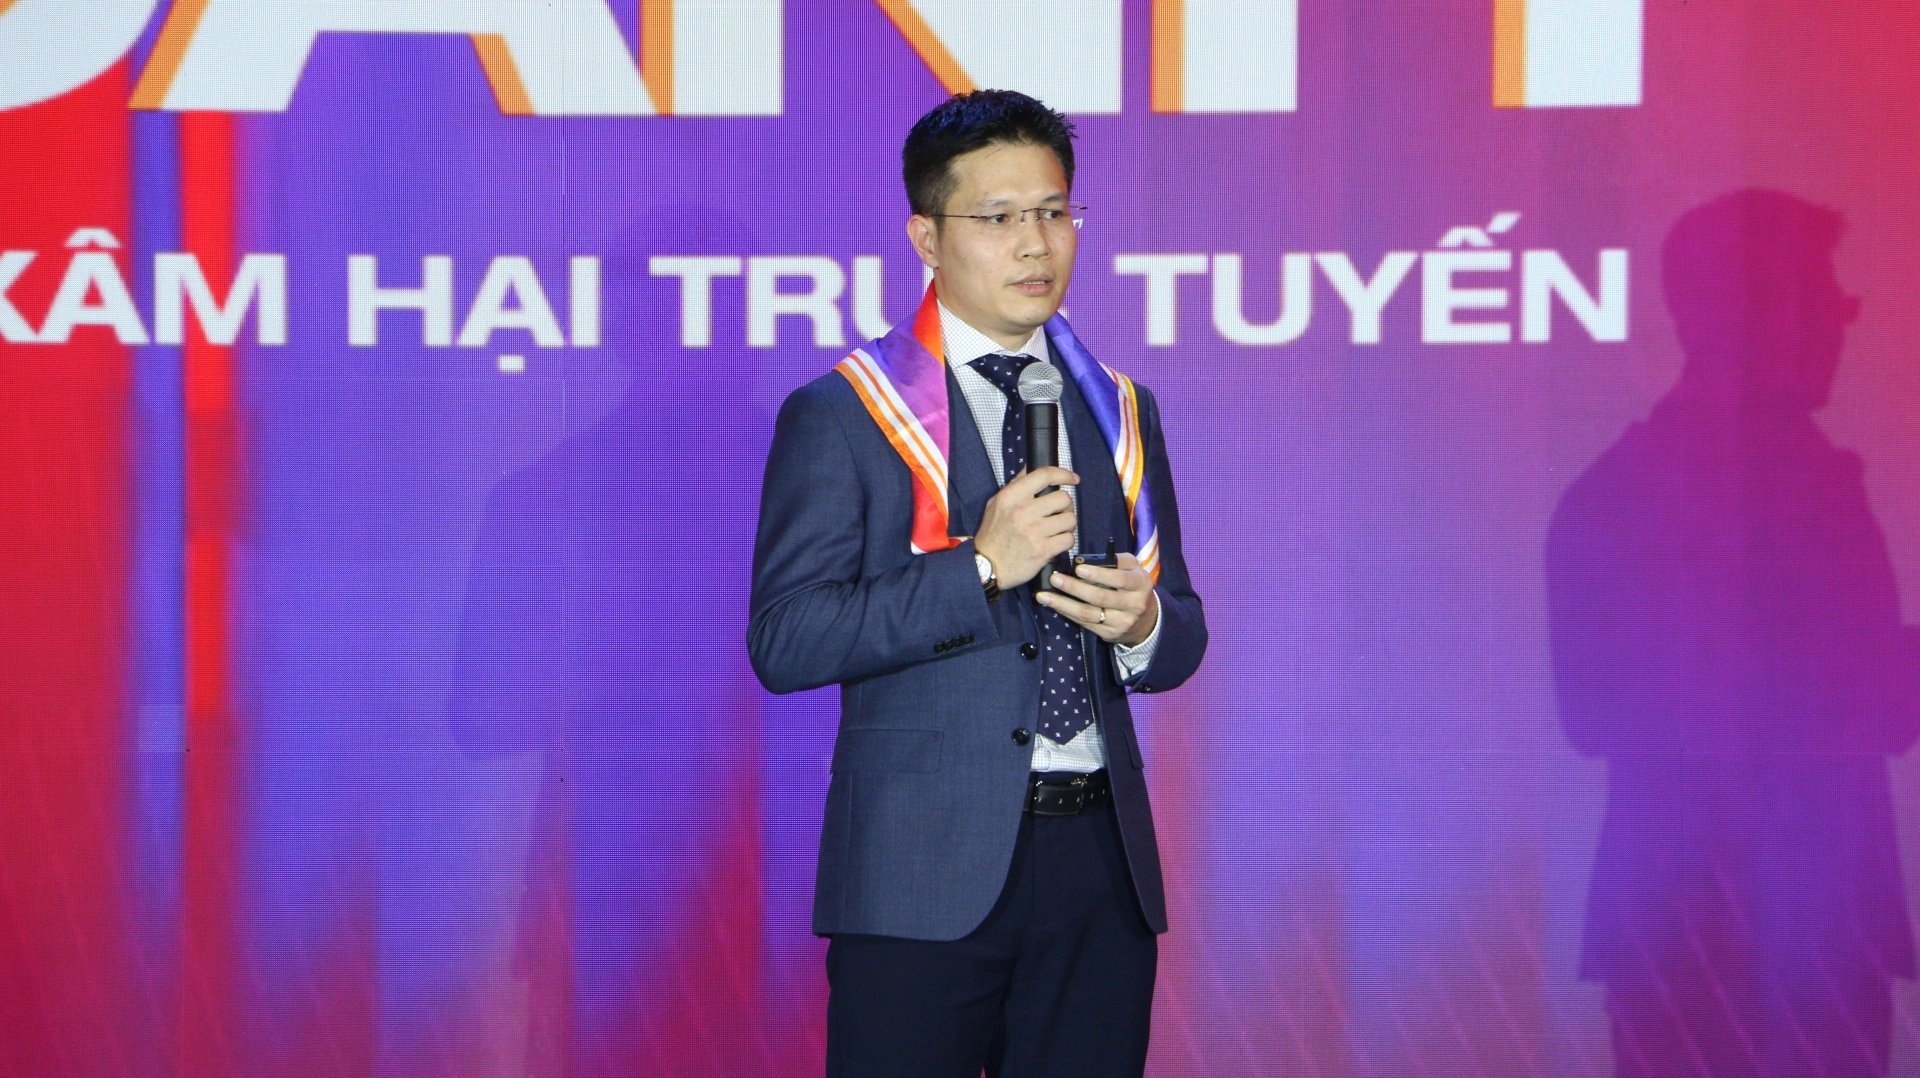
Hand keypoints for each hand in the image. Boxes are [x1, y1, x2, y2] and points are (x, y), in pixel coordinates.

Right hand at [973, 466, 1078, 588]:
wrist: (987, 566)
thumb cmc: (992, 534)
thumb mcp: (996, 503)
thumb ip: (1015, 485)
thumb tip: (1031, 466)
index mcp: (1012, 496)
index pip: (1044, 475)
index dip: (1063, 474)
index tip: (1073, 478)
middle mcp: (1024, 511)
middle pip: (1064, 498)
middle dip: (1066, 506)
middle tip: (1060, 512)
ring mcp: (1035, 531)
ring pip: (1070, 519)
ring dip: (1068, 524)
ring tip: (1059, 529)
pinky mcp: (1043, 550)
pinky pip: (1069, 539)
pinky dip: (1066, 541)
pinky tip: (1057, 542)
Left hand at [1035, 552, 1158, 645]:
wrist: (1145, 620)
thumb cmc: (1133, 586)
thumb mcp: (1134, 569)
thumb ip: (1118, 561)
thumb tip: (1090, 558)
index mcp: (1141, 584)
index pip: (1120, 579)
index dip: (1099, 574)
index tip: (1078, 568)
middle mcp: (1133, 605)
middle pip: (1100, 597)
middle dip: (1074, 588)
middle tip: (1055, 578)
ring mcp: (1121, 622)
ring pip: (1088, 614)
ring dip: (1063, 604)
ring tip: (1044, 595)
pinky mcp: (1109, 633)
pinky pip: (1084, 623)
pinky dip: (1067, 613)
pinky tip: (1054, 605)